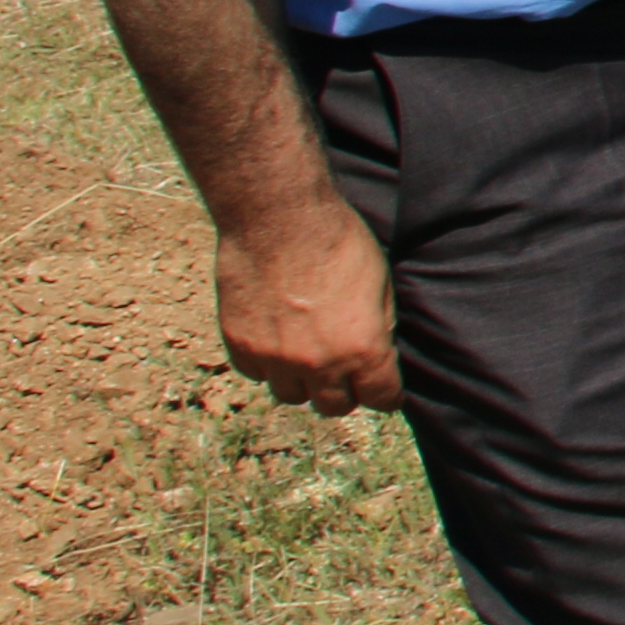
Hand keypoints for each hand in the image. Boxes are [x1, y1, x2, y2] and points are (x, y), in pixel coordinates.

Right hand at [215, 190, 401, 415]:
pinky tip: (275, 339)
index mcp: (363, 350)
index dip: (385, 394)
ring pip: (291, 396)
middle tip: (344, 372)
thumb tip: (379, 351)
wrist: (279, 218)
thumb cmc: (339, 242)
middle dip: (343, 391)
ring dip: (302, 381)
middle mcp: (319, 364)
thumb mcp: (380, 284)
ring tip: (306, 354)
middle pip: (334, 407)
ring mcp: (275, 358)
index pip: (381, 399)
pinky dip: (267, 364)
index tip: (382, 388)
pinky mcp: (239, 345)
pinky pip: (255, 373)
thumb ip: (379, 328)